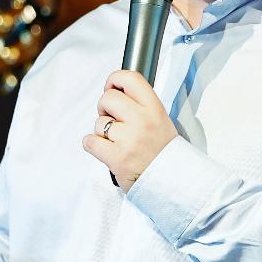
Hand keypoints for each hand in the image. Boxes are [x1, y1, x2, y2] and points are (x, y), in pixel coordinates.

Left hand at [82, 70, 176, 191]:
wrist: (171, 182)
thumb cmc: (162, 152)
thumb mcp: (160, 120)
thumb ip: (140, 104)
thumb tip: (115, 90)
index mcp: (155, 109)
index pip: (130, 78)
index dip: (115, 79)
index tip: (111, 87)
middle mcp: (142, 121)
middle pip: (108, 97)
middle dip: (104, 108)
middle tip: (112, 119)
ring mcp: (129, 140)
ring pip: (99, 122)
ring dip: (102, 131)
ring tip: (116, 141)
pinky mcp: (117, 158)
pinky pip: (90, 141)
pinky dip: (92, 145)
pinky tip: (105, 149)